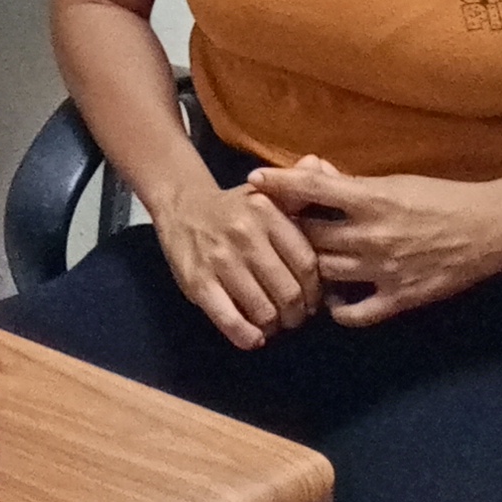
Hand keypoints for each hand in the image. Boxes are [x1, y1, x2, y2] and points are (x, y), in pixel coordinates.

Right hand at [153, 179, 319, 349]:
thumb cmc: (236, 208)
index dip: (316, 291)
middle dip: (297, 314)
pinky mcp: (197, 282)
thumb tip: (319, 164)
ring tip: (274, 325)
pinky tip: (254, 337)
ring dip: (274, 326)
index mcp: (267, 213)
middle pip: (288, 292)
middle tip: (295, 318)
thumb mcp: (267, 192)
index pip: (307, 264)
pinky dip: (246, 336)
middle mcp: (245, 235)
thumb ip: (297, 185)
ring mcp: (220, 260)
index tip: (313, 300)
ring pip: (263, 310)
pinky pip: (229, 320)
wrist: (182, 207)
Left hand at [246, 156, 501, 324]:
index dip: (279, 183)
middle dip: (287, 231)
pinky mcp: (399, 298)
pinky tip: (333, 300)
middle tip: (274, 230)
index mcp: (372, 199)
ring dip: (309, 270)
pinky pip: (354, 312)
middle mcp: (371, 235)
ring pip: (324, 273)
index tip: (254, 181)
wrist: (490, 228)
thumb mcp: (397, 182)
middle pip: (308, 236)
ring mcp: (383, 270)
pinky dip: (337, 309)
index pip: (312, 188)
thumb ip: (355, 185)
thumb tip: (316, 174)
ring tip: (301, 266)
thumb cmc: (442, 197)